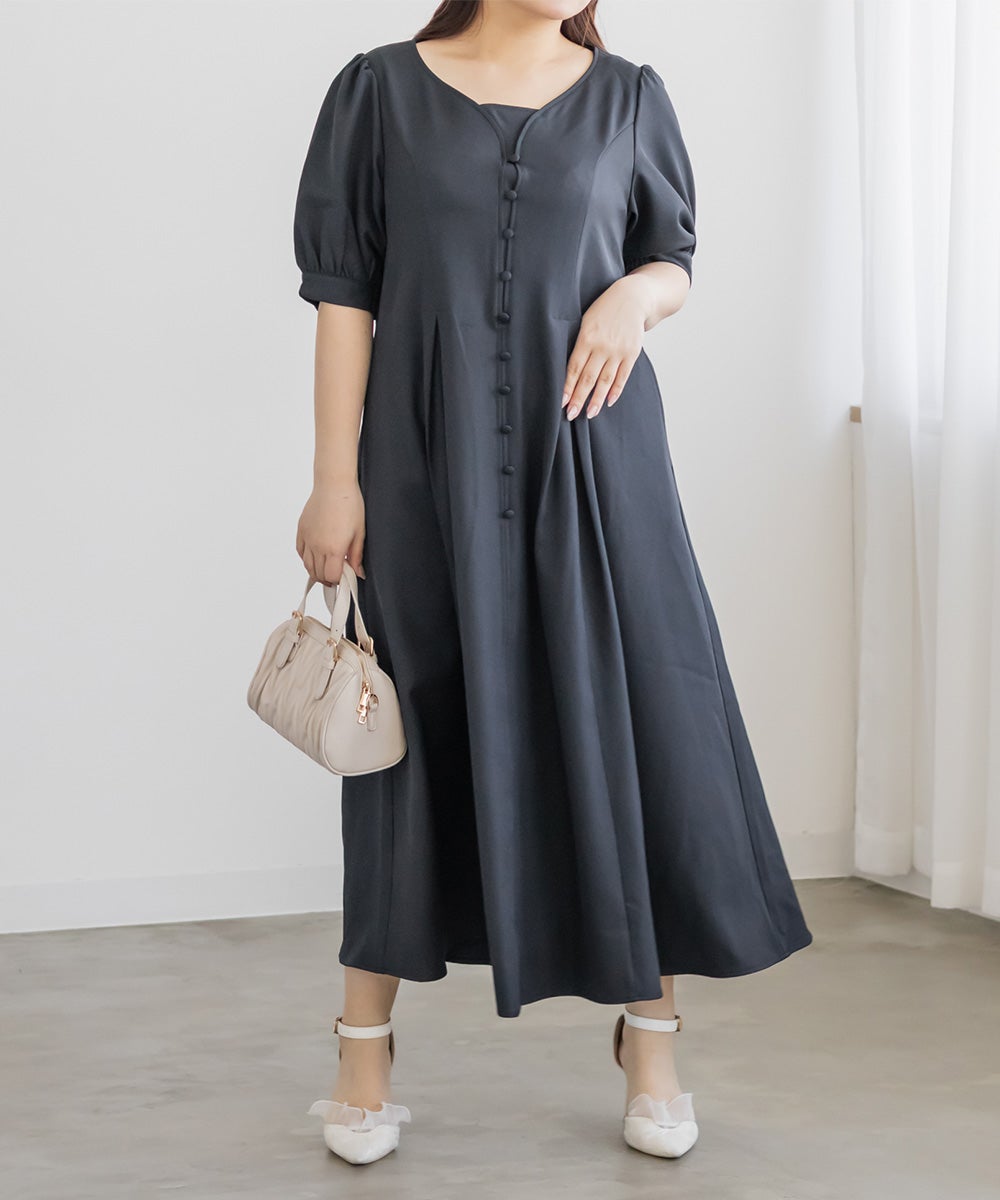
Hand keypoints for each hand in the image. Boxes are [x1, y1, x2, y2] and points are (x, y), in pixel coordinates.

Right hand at [296, 480, 366, 584]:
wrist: (334, 484)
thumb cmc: (350, 504)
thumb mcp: (359, 533)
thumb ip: (356, 556)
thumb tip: (358, 573)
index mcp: (334, 548)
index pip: (331, 577)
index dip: (338, 581)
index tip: (345, 578)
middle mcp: (317, 546)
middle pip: (318, 574)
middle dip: (328, 579)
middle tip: (337, 575)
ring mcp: (307, 538)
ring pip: (307, 565)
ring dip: (316, 571)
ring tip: (327, 567)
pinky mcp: (301, 530)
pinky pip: (300, 552)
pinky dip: (307, 558)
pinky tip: (316, 556)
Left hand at [562, 279, 646, 419]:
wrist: (633, 298)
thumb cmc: (604, 310)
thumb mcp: (586, 321)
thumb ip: (579, 344)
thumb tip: (570, 370)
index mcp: (587, 337)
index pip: (574, 367)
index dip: (567, 386)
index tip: (561, 402)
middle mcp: (603, 346)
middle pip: (588, 378)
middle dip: (579, 398)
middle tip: (571, 415)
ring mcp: (618, 351)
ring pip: (605, 380)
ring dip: (596, 399)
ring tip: (589, 414)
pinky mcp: (631, 353)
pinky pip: (623, 376)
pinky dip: (616, 390)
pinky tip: (608, 402)